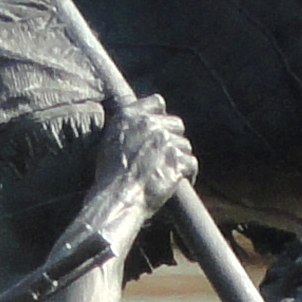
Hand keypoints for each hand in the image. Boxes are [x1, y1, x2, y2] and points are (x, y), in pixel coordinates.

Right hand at [97, 101, 198, 235]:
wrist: (117, 198)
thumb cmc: (110, 176)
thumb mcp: (110, 142)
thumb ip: (126, 126)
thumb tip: (136, 119)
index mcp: (130, 116)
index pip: (157, 102)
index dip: (161, 116)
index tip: (160, 128)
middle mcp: (150, 125)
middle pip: (176, 124)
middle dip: (173, 139)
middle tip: (165, 156)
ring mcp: (165, 142)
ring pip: (184, 145)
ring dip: (179, 158)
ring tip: (167, 172)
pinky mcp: (177, 160)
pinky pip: (191, 163)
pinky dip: (189, 173)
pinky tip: (181, 181)